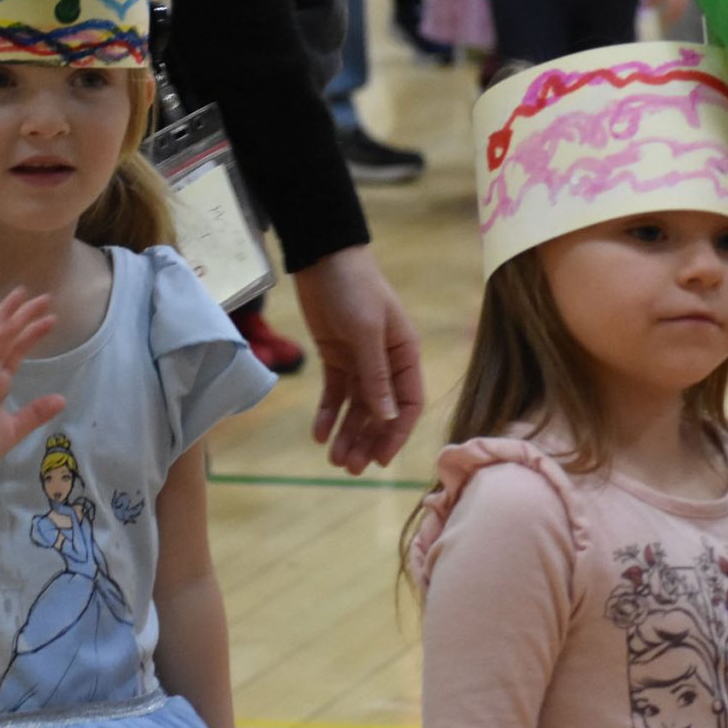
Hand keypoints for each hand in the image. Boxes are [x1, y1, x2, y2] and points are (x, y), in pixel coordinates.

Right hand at [0, 290, 67, 482]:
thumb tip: (61, 399)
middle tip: (44, 296)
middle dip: (22, 316)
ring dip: (8, 318)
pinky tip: (6, 325)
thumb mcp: (14, 428)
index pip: (15, 350)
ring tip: (25, 298)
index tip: (50, 317)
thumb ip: (35, 413)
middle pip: (5, 338)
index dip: (30, 333)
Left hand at [291, 247, 425, 474]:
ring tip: (334, 460)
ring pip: (357, 407)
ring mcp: (360, 361)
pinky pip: (334, 393)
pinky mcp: (335, 356)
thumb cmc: (354, 289)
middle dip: (367, 440)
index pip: (408, 403)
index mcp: (405, 355)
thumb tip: (388, 417)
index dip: (396, 433)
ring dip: (347, 433)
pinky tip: (318, 435)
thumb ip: (376, 375)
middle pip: (381, 411)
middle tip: (349, 468)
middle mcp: (386, 363)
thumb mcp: (367, 332)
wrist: (323, 259)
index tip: (381, 460)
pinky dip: (327, 414)